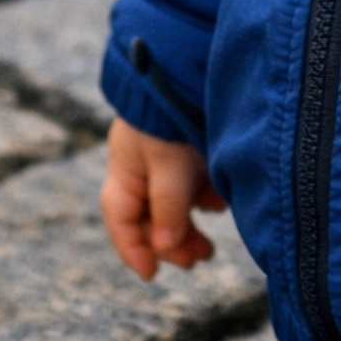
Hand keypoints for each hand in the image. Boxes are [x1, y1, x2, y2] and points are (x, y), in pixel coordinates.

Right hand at [101, 117, 225, 282]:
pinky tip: (219, 201)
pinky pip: (194, 185)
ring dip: (190, 226)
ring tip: (210, 245)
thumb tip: (164, 249)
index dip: (132, 249)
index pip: (121, 218)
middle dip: (171, 242)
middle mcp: (143, 165)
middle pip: (150, 217)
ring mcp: (167, 157)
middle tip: (200, 258)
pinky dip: (204, 199)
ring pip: (175, 204)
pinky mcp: (191, 148)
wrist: (192, 65)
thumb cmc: (172, 114)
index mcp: (125, 168)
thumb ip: (167, 208)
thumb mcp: (169, 165)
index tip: (152, 274)